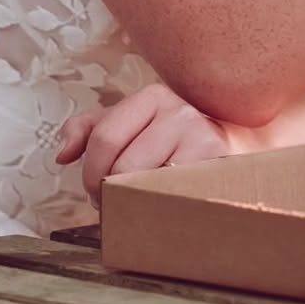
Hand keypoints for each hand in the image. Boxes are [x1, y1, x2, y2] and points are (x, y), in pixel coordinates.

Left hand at [56, 82, 252, 205]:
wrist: (241, 145)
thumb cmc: (179, 140)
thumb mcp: (135, 125)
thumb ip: (91, 130)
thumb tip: (63, 154)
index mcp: (154, 96)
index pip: (103, 139)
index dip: (91, 174)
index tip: (98, 189)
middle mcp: (179, 109)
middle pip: (121, 167)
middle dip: (112, 195)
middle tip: (120, 203)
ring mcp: (200, 132)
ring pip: (144, 184)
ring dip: (136, 204)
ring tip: (143, 204)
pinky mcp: (216, 159)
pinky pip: (170, 195)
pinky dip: (162, 207)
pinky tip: (168, 204)